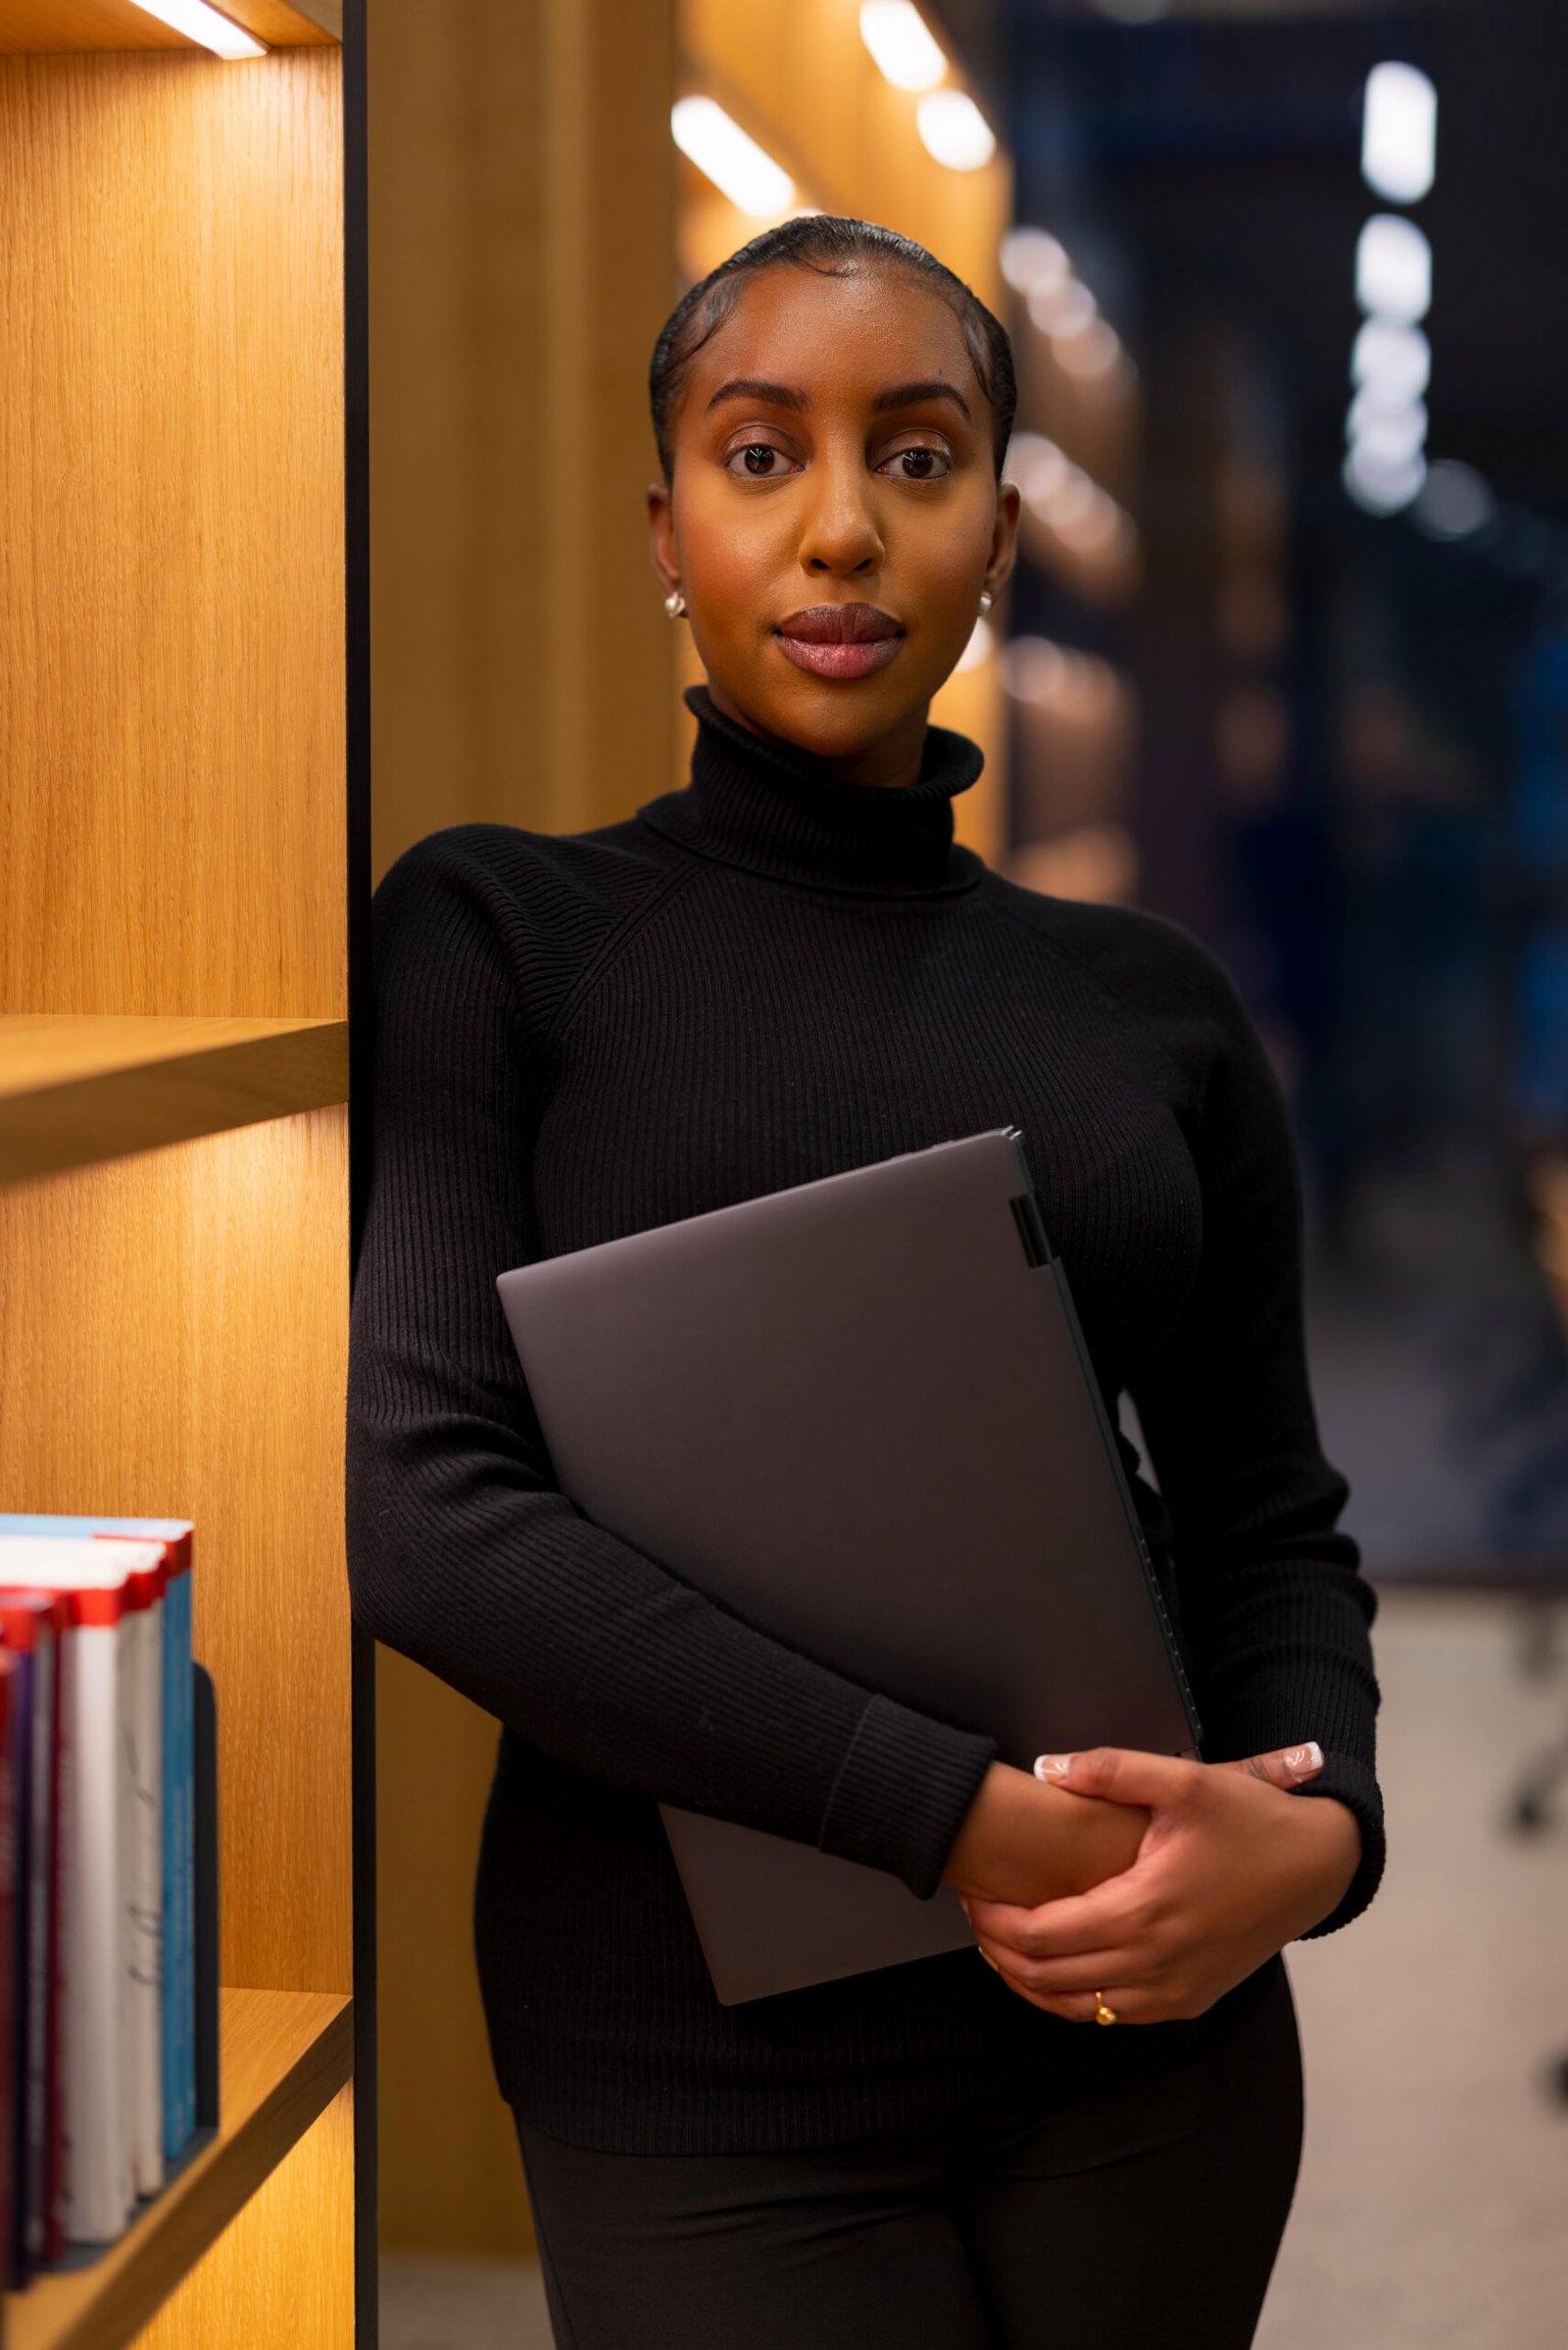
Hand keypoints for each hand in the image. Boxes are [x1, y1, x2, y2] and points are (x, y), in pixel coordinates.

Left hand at [962, 1742, 1361, 2024]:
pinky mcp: (1188, 2001)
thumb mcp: (1185, 1780)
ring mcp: (1174, 1992)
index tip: (972, 1893)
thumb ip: (1110, 1770)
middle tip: (976, 1913)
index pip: (1040, 1936)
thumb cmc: (1251, 1821)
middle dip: (1000, 1950)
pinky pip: (1112, 2015)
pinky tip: (1055, 1963)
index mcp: (1145, 1911)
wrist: (1316, 1868)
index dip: (994, 1920)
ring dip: (1031, 1980)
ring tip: (1002, 1940)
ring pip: (1077, 2008)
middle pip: (1047, 1978)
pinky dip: (1072, 1997)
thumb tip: (1045, 1769)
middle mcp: (1156, 1964)